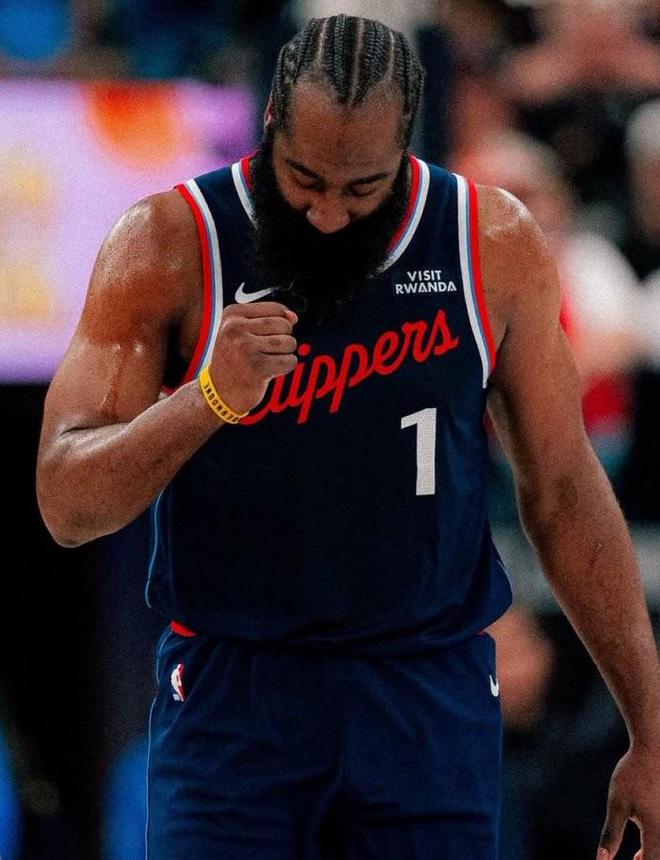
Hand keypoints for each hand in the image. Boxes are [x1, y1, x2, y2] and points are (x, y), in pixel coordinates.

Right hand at [207, 301, 297, 414]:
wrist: (220, 392)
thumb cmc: (236, 359)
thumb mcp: (244, 331)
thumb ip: (269, 318)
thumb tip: (294, 317)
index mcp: (232, 314)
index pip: (276, 309)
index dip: (279, 324)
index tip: (261, 337)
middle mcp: (235, 328)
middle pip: (285, 326)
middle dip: (282, 340)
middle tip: (263, 352)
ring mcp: (245, 347)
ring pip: (290, 343)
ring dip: (284, 355)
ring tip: (265, 361)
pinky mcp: (257, 367)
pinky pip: (290, 361)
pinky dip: (285, 368)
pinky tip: (267, 372)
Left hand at [597, 742, 659, 858]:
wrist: (654, 748)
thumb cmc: (633, 774)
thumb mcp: (618, 804)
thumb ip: (611, 834)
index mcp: (656, 830)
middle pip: (659, 855)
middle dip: (646, 859)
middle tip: (633, 859)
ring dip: (653, 853)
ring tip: (637, 856)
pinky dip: (656, 842)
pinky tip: (646, 842)